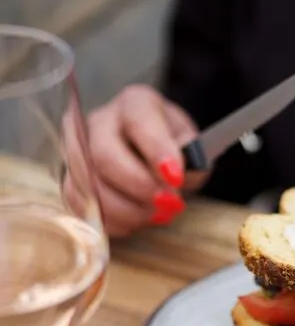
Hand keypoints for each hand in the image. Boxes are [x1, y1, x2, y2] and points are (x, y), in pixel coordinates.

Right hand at [86, 86, 200, 236]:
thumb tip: (172, 178)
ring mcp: (78, 151)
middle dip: (139, 186)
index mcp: (135, 104)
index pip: (139, 121)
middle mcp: (100, 122)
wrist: (153, 157)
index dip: (157, 151)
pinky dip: (112, 221)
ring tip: (154, 214)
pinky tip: (134, 220)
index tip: (176, 177)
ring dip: (127, 210)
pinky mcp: (70, 181)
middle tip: (167, 204)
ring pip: (90, 186)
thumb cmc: (174, 149)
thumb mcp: (192, 146)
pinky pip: (82, 207)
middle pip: (104, 156)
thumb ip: (189, 159)